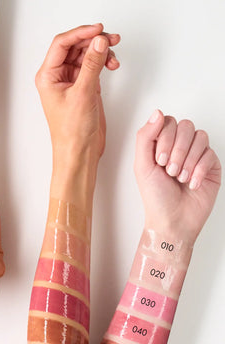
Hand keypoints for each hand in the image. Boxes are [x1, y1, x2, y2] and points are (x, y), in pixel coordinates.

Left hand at [35, 24, 119, 164]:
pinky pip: (93, 66)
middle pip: (75, 46)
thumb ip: (92, 64)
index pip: (62, 44)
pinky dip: (103, 62)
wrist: (79, 153)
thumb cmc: (71, 133)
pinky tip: (111, 64)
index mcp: (48, 77)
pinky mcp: (84, 88)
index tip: (98, 30)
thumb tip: (99, 41)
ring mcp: (71, 82)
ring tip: (113, 53)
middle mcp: (58, 77)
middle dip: (93, 40)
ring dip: (101, 51)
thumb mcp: (82, 94)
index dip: (80, 33)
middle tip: (111, 39)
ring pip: (85, 55)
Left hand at [135, 110, 220, 242]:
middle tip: (169, 170)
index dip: (165, 138)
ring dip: (188, 160)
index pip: (168, 122)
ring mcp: (196, 155)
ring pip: (200, 137)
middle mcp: (179, 147)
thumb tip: (157, 112)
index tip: (159, 160)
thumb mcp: (142, 165)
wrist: (173, 220)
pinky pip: (211, 154)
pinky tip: (192, 183)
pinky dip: (199, 170)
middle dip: (177, 150)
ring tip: (179, 178)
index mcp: (161, 144)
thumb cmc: (155, 196)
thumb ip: (145, 137)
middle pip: (186, 126)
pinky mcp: (211, 166)